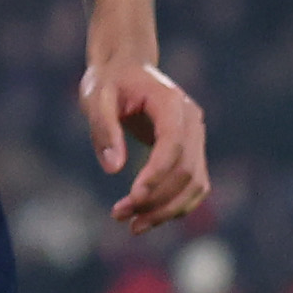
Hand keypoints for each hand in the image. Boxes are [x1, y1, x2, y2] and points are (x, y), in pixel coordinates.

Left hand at [80, 58, 208, 232]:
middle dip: (156, 199)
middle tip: (120, 216)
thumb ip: (104, 129)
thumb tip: (113, 169)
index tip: (132, 197)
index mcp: (172, 103)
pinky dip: (175, 204)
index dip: (156, 174)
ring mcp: (196, 137)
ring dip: (167, 209)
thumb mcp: (96, 96)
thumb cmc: (108, 80)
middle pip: (186, 171)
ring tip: (132, 225)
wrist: (125, 68)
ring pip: (194, 184)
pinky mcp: (191, 150)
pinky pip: (192, 184)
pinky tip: (148, 218)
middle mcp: (192, 121)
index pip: (173, 146)